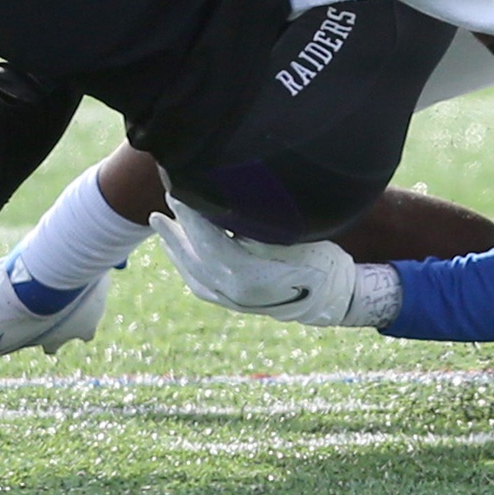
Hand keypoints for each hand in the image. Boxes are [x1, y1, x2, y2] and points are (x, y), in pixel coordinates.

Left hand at [149, 195, 356, 325]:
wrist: (334, 297)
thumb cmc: (317, 258)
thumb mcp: (291, 232)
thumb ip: (256, 219)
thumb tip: (227, 191)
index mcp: (248, 275)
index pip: (209, 240)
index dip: (192, 215)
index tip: (179, 189)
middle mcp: (234, 293)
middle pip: (195, 256)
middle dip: (178, 226)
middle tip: (168, 198)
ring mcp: (232, 302)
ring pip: (193, 272)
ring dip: (175, 245)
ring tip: (159, 222)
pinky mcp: (234, 304)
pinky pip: (199, 284)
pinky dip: (185, 263)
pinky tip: (175, 248)